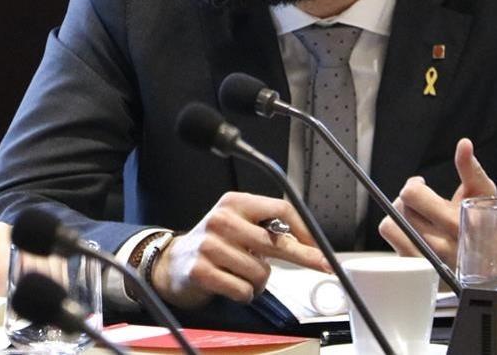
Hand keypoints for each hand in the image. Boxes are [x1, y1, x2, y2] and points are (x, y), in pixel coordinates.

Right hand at [150, 192, 329, 309]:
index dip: (304, 230)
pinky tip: (230, 284)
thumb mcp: (238, 225)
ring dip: (258, 281)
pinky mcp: (202, 271)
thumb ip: (267, 229)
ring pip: (260, 272)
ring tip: (241, 274)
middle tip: (324, 265)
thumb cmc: (214, 244)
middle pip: (275, 241)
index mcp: (234, 202)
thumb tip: (308, 243)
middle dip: (303, 257)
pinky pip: (243, 290)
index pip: (279, 210)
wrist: (173, 262)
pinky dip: (244, 293)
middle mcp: (221, 220)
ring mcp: (210, 246)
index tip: (319, 246)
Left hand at [378, 137, 496, 265]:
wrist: (495, 258)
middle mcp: (441, 245)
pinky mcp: (419, 271)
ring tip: (415, 216)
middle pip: (399, 209)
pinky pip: (392, 247)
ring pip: (390, 228)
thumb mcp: (484, 192)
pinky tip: (415, 233)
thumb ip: (471, 168)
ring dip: (399, 217)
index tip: (421, 184)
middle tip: (420, 201)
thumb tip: (464, 144)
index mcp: (456, 223)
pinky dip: (399, 235)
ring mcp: (428, 261)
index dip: (414, 184)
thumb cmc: (486, 220)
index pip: (411, 195)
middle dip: (407, 200)